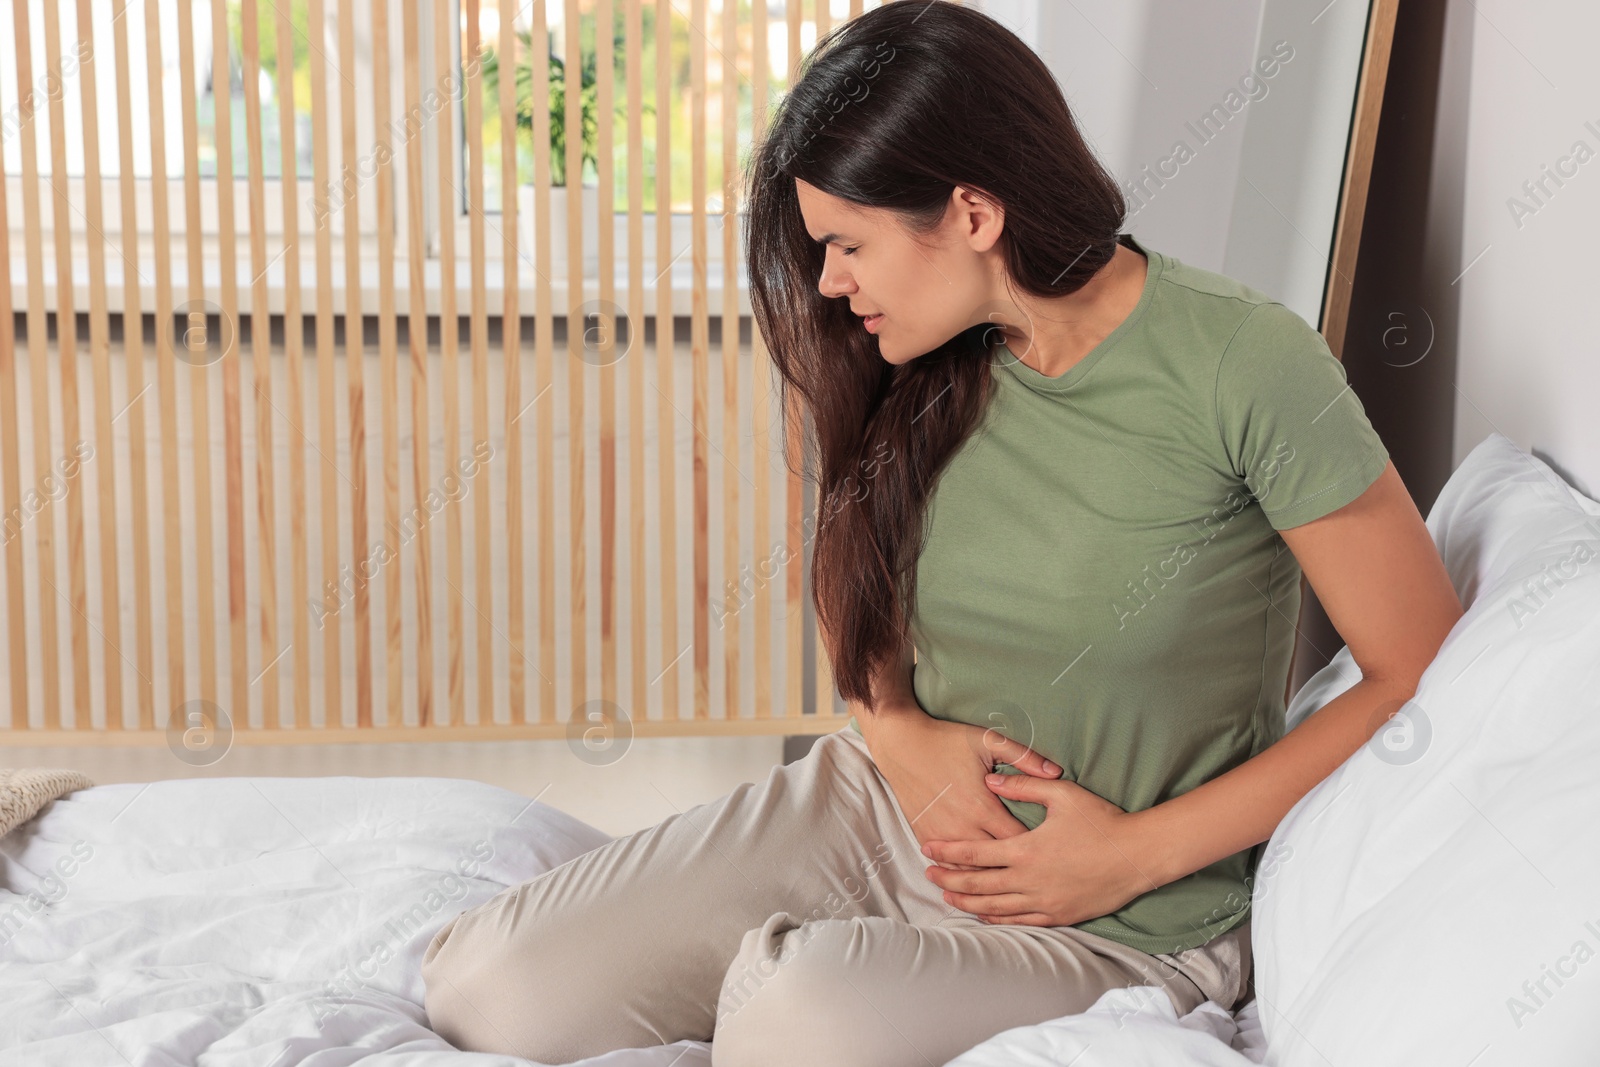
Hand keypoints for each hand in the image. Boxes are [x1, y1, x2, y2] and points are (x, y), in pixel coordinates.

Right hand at [860, 702, 1064, 872]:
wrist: (902, 745)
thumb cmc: (947, 741)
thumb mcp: (988, 741)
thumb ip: (1024, 757)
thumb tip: (1056, 772)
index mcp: (983, 807)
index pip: (1019, 842)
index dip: (1038, 849)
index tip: (1051, 852)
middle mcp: (963, 827)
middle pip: (997, 864)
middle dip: (1018, 870)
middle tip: (1038, 874)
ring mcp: (942, 836)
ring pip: (971, 872)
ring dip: (990, 878)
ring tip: (1012, 887)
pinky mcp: (926, 837)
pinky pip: (947, 866)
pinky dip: (963, 875)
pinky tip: (978, 882)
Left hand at [920, 772, 1166, 926]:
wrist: (1138, 855)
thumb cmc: (1101, 820)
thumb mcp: (1061, 793)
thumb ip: (1023, 784)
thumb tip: (990, 780)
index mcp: (1026, 850)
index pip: (975, 853)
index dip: (948, 852)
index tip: (928, 849)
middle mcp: (1030, 881)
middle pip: (978, 885)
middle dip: (949, 881)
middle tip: (927, 876)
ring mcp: (1044, 902)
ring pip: (995, 908)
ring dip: (968, 903)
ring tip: (947, 898)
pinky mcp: (1060, 915)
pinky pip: (1020, 921)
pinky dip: (997, 919)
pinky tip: (985, 915)